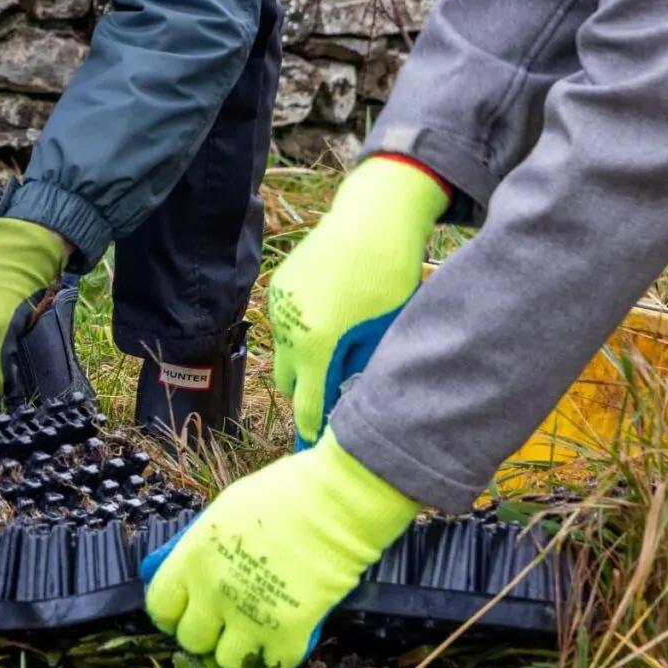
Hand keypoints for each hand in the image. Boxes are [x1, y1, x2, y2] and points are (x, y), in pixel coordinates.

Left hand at [141, 433, 420, 667]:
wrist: (331, 505)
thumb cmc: (278, 496)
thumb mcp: (220, 514)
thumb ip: (201, 549)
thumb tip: (188, 570)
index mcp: (191, 559)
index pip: (160, 607)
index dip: (171, 614)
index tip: (184, 614)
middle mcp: (212, 593)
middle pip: (191, 640)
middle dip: (205, 633)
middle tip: (222, 623)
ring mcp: (249, 617)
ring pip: (227, 661)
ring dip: (239, 651)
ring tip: (253, 632)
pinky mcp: (288, 633)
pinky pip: (273, 664)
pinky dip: (278, 656)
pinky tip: (284, 636)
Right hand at [267, 157, 447, 443]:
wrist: (370, 219)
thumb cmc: (389, 276)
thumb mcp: (384, 332)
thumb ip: (363, 371)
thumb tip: (354, 400)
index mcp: (316, 346)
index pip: (307, 406)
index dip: (313, 431)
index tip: (319, 448)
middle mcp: (287, 330)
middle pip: (287, 383)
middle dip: (306, 392)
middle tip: (336, 392)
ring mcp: (278, 307)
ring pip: (283, 351)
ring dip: (303, 359)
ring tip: (339, 345)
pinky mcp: (278, 287)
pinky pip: (283, 324)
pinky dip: (300, 331)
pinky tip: (332, 313)